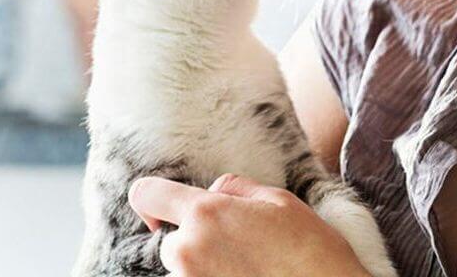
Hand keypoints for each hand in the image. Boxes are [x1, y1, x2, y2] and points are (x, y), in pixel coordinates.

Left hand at [127, 173, 370, 276]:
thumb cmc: (310, 251)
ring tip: (248, 268)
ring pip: (184, 269)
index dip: (153, 201)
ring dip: (205, 267)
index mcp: (206, 214)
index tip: (165, 213)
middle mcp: (189, 250)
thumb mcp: (278, 200)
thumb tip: (213, 192)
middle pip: (169, 241)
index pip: (146, 194)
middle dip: (194, 242)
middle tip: (237, 248)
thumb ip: (234, 188)